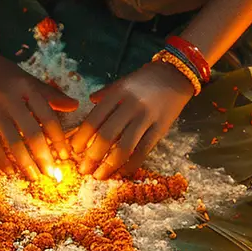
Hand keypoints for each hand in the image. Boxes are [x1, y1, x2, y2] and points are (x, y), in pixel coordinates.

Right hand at [0, 52, 77, 180]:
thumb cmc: (5, 73)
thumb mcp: (28, 79)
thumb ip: (50, 95)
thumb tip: (75, 106)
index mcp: (27, 88)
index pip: (47, 116)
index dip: (58, 138)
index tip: (65, 156)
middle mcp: (11, 99)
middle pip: (31, 133)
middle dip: (44, 157)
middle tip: (53, 175)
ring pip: (12, 142)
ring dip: (25, 163)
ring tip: (35, 178)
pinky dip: (1, 160)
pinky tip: (10, 173)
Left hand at [69, 61, 194, 179]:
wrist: (177, 74)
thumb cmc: (146, 79)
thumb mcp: (123, 81)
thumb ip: (106, 93)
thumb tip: (88, 102)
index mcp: (118, 92)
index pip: (94, 118)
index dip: (82, 137)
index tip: (74, 150)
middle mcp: (131, 105)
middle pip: (106, 135)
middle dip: (92, 156)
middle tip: (83, 169)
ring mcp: (147, 117)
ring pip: (124, 147)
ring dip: (109, 165)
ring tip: (99, 176)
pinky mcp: (161, 128)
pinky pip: (144, 151)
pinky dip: (131, 165)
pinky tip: (122, 173)